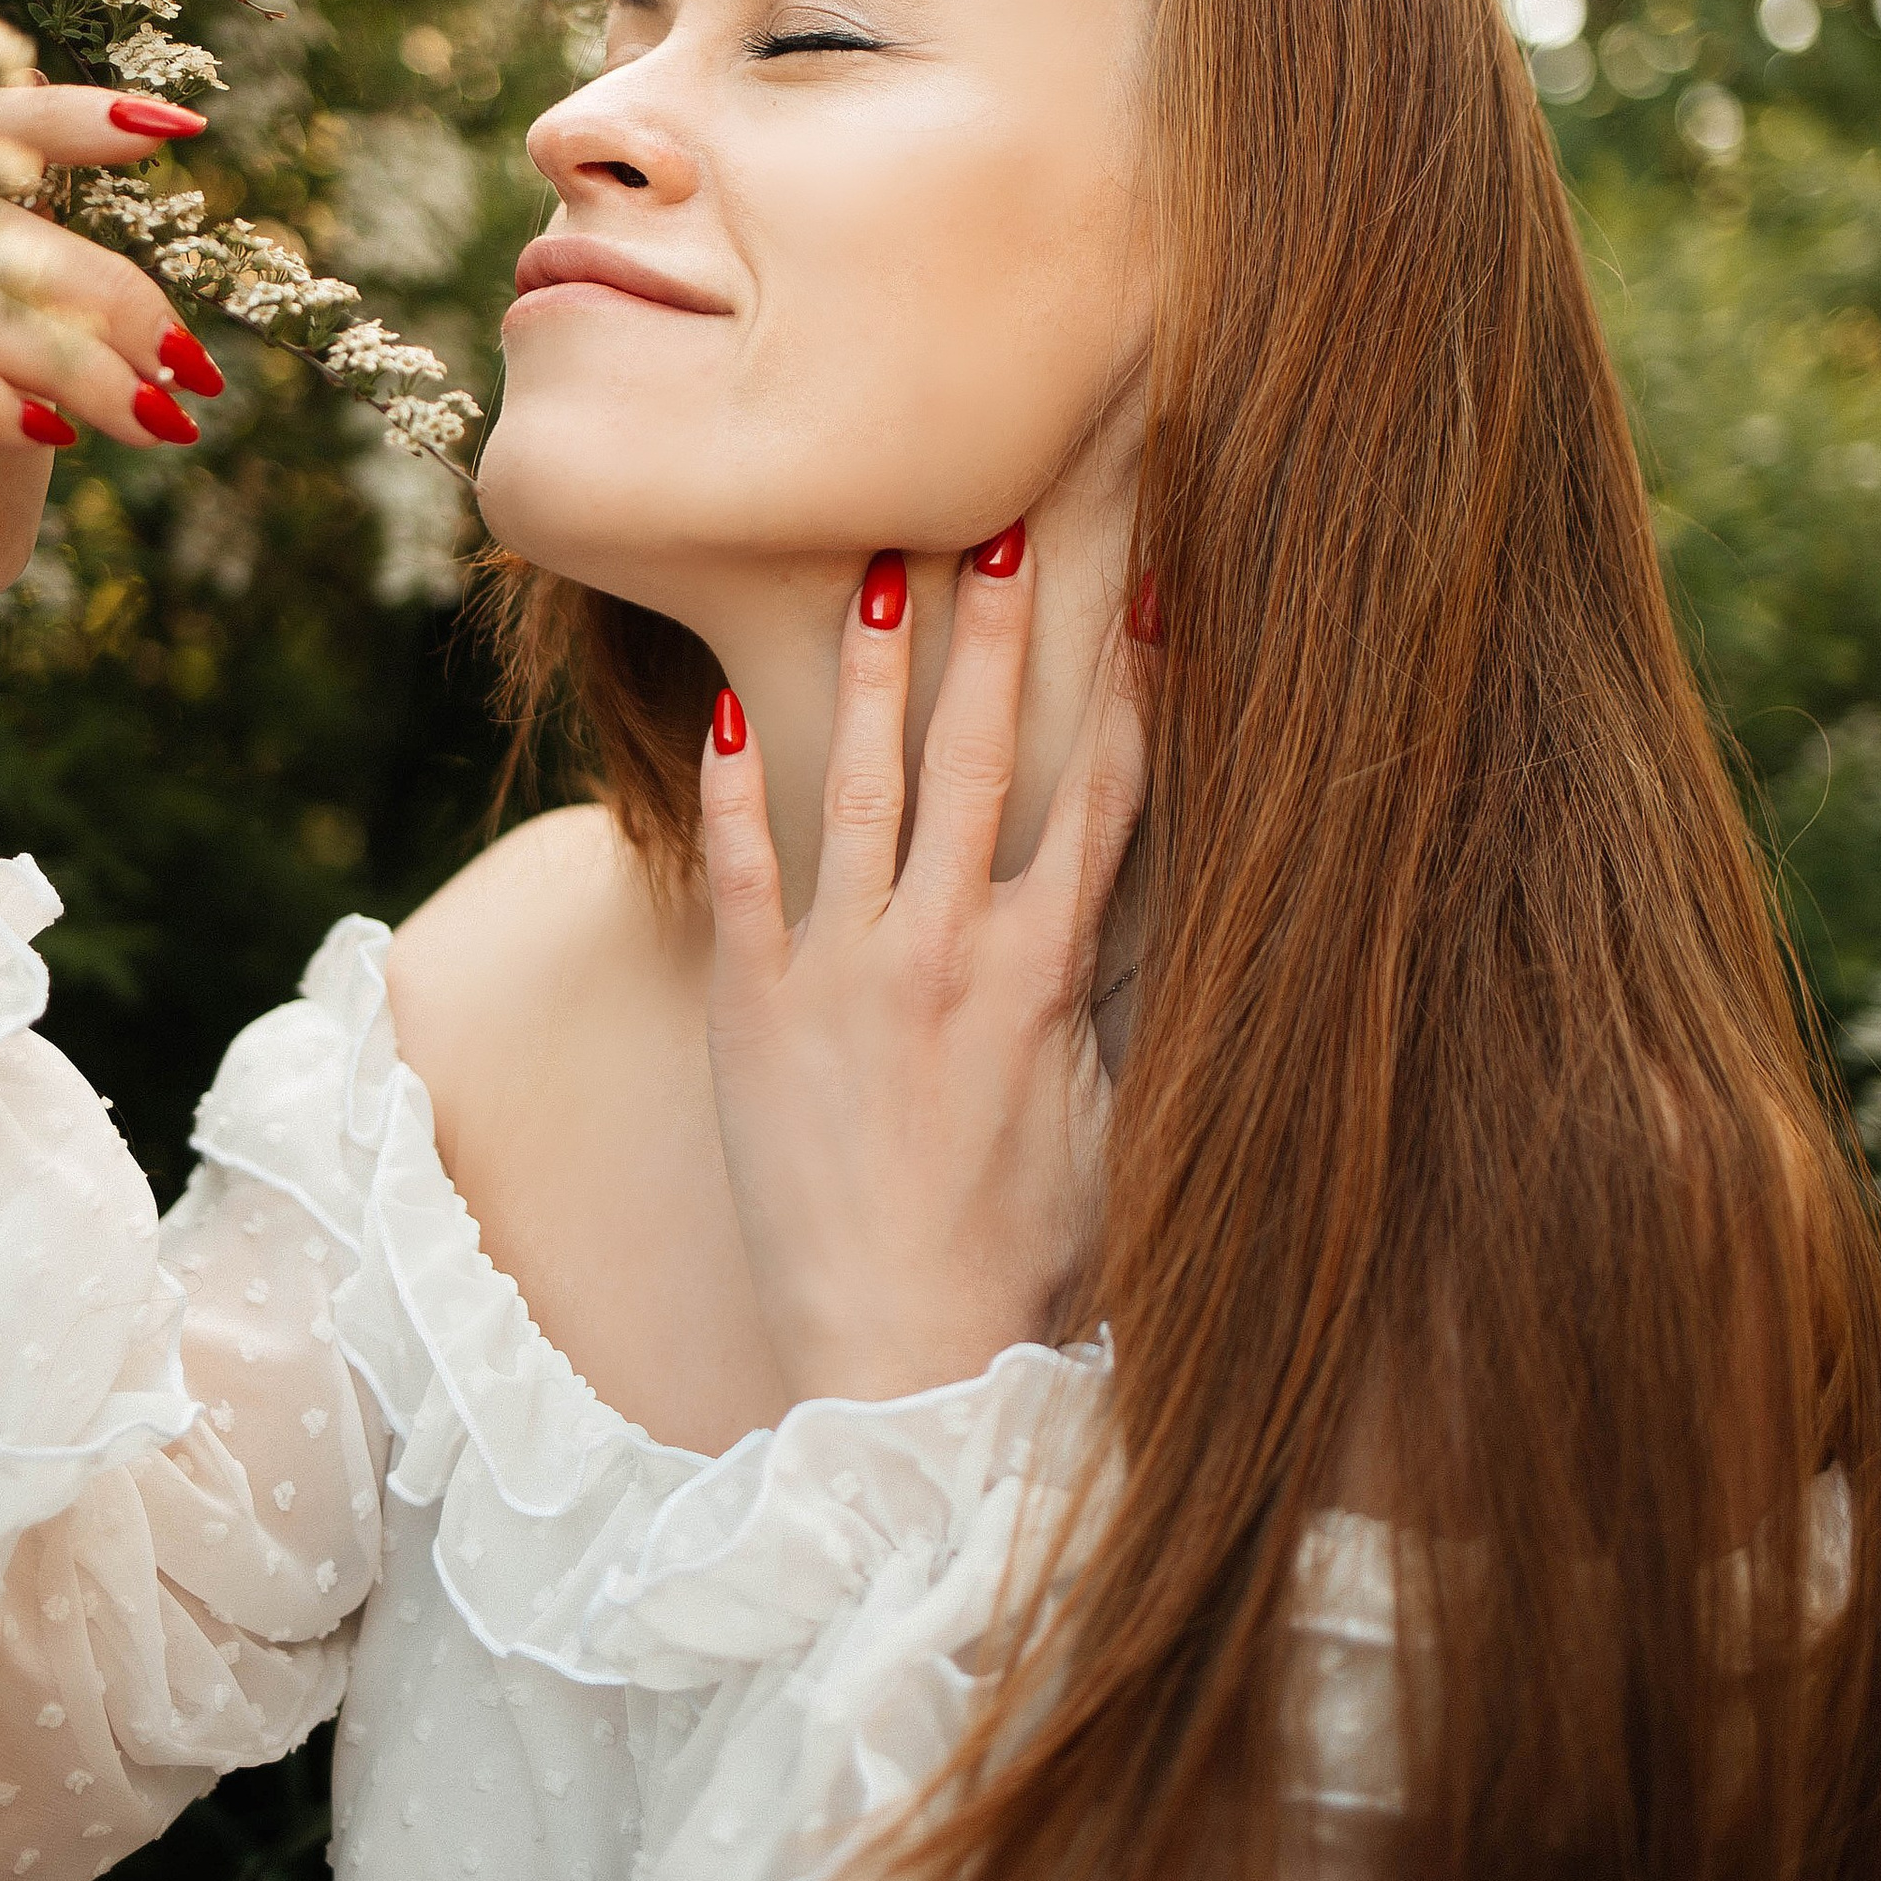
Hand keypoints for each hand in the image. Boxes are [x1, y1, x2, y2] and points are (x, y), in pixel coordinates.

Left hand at [698, 537, 1149, 1405]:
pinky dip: (739, 784)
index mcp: (1050, 973)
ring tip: (884, 568)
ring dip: (879, 669)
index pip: (1107, 797)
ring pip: (867, 781)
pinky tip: (735, 706)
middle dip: (998, 636)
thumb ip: (1109, 1014)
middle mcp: (949, 948)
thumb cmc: (1023, 1260)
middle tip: (1003, 530)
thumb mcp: (1110, 1128)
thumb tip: (1136, 930)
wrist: (901, 1350)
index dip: (1135, 689)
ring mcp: (846, 967)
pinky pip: (744, 866)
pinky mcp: (757, 1002)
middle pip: (985, 757)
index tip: (1145, 596)